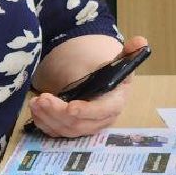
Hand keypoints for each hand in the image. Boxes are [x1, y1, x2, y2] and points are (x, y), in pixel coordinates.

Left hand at [29, 36, 147, 136]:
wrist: (101, 81)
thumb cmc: (110, 71)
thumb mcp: (119, 60)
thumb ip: (128, 52)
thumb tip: (141, 42)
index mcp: (115, 102)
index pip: (102, 111)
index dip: (87, 111)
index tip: (70, 107)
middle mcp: (102, 119)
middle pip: (80, 124)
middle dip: (58, 113)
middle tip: (42, 98)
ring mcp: (86, 126)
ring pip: (66, 130)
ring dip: (48, 118)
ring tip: (35, 102)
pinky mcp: (73, 129)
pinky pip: (57, 133)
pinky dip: (44, 124)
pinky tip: (35, 110)